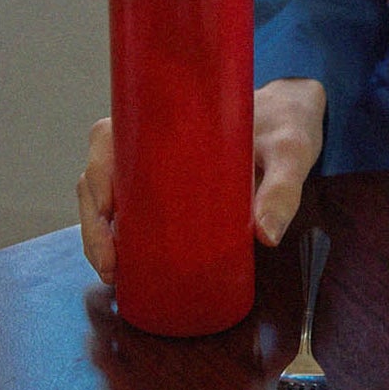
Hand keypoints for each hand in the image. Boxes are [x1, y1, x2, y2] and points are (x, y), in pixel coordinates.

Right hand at [75, 79, 327, 280]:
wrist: (294, 119)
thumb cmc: (286, 124)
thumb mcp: (289, 151)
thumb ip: (282, 189)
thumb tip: (266, 237)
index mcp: (167, 117)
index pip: (109, 139)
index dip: (97, 176)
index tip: (107, 212)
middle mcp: (151, 139)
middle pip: (99, 175)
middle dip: (94, 222)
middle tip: (111, 265)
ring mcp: (156, 165)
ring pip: (107, 195)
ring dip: (99, 234)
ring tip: (114, 272)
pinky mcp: (168, 187)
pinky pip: (130, 208)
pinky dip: (118, 235)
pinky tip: (122, 266)